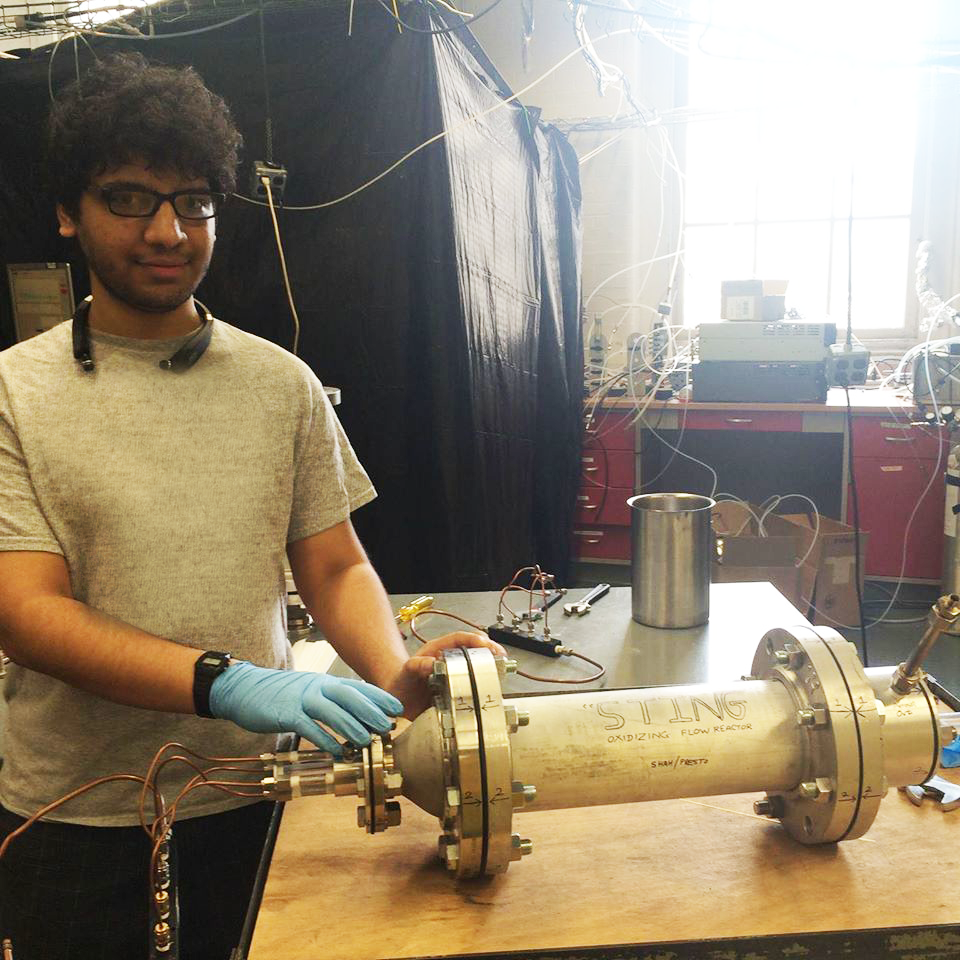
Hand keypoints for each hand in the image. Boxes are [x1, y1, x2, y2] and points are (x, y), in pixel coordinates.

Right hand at [209, 662, 402, 755]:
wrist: (246, 689)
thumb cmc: (282, 694)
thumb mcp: (311, 691)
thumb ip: (331, 701)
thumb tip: (358, 715)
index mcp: (325, 682)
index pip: (358, 687)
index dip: (379, 697)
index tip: (397, 708)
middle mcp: (317, 687)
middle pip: (349, 696)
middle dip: (371, 710)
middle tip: (387, 726)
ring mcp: (302, 699)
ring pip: (332, 711)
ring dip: (351, 726)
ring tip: (366, 741)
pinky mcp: (287, 713)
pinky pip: (309, 727)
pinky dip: (324, 739)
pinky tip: (336, 751)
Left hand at [388, 631, 507, 719]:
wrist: (397, 701)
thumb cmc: (401, 681)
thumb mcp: (407, 672)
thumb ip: (417, 666)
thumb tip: (431, 663)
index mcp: (438, 650)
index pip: (460, 638)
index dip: (474, 639)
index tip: (485, 644)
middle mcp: (449, 659)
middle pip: (473, 647)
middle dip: (489, 649)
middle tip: (500, 656)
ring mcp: (454, 673)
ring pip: (476, 663)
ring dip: (490, 664)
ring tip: (501, 669)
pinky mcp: (457, 689)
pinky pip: (473, 683)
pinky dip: (485, 683)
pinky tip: (492, 687)